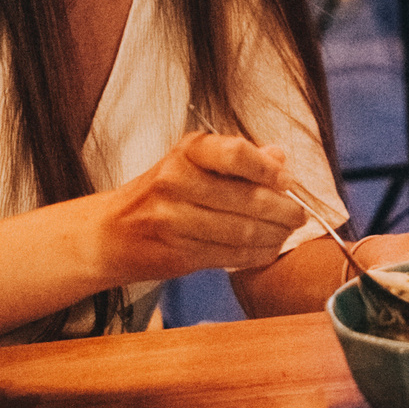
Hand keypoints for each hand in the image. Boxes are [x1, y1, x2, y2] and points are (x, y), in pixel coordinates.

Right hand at [97, 132, 305, 282]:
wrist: (111, 232)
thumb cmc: (161, 193)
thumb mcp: (194, 162)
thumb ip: (239, 159)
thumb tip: (279, 156)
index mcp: (187, 152)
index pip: (236, 153)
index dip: (268, 170)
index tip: (287, 181)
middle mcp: (177, 181)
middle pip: (246, 198)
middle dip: (282, 210)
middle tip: (298, 215)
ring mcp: (174, 220)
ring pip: (242, 231)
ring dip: (274, 235)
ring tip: (285, 233)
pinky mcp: (178, 253)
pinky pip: (230, 255)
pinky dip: (257, 254)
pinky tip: (267, 249)